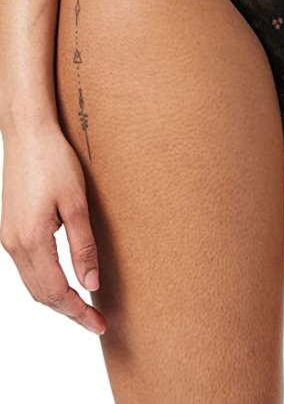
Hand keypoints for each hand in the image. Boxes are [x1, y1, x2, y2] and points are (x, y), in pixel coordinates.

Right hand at [0, 121, 106, 333]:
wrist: (29, 135)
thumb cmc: (55, 163)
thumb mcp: (77, 204)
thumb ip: (83, 247)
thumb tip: (91, 284)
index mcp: (31, 240)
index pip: (56, 292)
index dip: (78, 312)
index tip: (99, 324)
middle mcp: (13, 244)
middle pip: (40, 294)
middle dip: (68, 311)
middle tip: (96, 322)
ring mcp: (8, 237)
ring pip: (32, 283)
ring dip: (56, 298)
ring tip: (84, 306)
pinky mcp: (11, 228)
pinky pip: (28, 266)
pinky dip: (46, 281)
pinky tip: (64, 279)